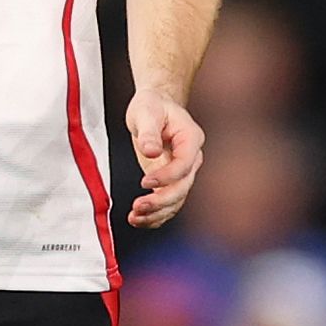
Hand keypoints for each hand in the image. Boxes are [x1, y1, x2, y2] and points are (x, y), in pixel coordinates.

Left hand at [123, 94, 203, 229]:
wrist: (154, 106)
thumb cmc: (152, 105)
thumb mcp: (146, 111)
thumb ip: (149, 132)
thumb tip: (151, 152)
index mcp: (191, 139)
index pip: (184, 164)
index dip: (166, 176)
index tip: (144, 181)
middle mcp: (191, 158)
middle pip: (183, 186)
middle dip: (161, 201)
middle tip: (137, 207)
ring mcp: (182, 171)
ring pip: (177, 199)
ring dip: (157, 213)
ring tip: (134, 218)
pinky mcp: (170, 180)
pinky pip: (168, 202)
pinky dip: (156, 214)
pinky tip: (139, 220)